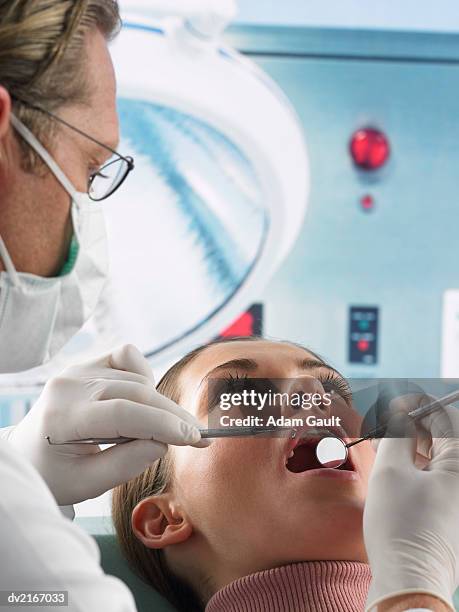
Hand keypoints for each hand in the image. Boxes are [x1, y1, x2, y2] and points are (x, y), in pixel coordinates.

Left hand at [5, 345, 206, 504]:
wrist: (28, 453)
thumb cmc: (55, 473)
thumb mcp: (87, 484)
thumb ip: (128, 464)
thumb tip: (164, 442)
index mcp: (63, 417)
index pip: (123, 413)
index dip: (164, 424)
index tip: (194, 438)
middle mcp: (69, 386)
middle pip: (136, 392)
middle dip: (172, 415)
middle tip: (197, 436)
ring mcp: (76, 370)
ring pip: (136, 377)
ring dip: (157, 402)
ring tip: (159, 428)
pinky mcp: (86, 363)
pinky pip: (126, 356)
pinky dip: (142, 375)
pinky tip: (142, 399)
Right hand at [364, 403, 458, 611]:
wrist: (409, 581)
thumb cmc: (401, 525)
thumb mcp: (391, 471)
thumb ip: (397, 433)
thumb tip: (400, 412)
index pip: (445, 418)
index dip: (416, 406)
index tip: (393, 405)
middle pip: (443, 439)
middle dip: (412, 428)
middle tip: (384, 427)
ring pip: (438, 459)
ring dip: (412, 448)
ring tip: (384, 448)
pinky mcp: (452, 514)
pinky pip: (436, 478)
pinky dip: (416, 468)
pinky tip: (393, 470)